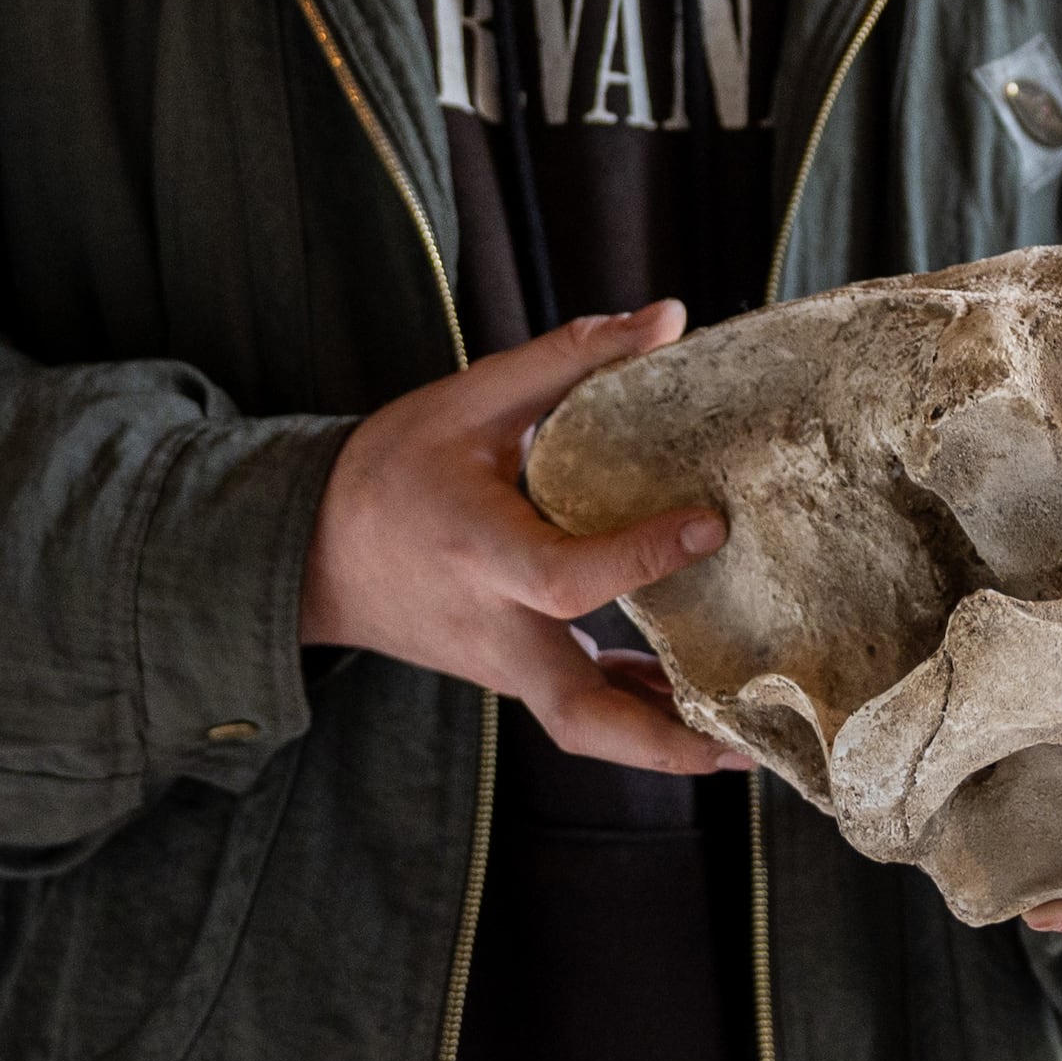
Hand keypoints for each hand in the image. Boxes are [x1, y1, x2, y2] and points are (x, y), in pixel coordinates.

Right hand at [303, 304, 744, 777]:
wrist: (312, 548)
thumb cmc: (390, 468)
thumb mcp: (469, 399)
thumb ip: (569, 357)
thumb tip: (668, 318)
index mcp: (479, 553)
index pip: (566, 578)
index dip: (640, 557)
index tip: (709, 526)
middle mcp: (493, 626)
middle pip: (577, 715)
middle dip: (660, 741)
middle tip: (744, 740)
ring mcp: (500, 662)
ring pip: (582, 727)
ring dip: (660, 742)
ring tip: (749, 738)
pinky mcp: (509, 670)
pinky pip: (578, 705)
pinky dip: (635, 712)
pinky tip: (696, 698)